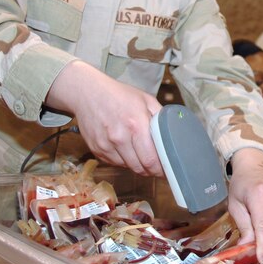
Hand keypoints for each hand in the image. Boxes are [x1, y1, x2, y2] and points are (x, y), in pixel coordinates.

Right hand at [46, 60, 163, 175]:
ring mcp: (106, 146)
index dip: (161, 169)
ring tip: (140, 152)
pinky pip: (115, 163)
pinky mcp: (97, 150)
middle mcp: (120, 138)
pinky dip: (124, 160)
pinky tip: (126, 147)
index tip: (167, 170)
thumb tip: (174, 135)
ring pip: (128, 167)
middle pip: (140, 168)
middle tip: (158, 166)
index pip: (151, 160)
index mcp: (136, 125)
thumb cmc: (120, 95)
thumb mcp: (146, 100)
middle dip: (151, 170)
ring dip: (137, 165)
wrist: (88, 93)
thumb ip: (161, 118)